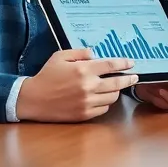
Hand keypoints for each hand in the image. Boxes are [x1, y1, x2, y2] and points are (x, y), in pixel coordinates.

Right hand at [16, 49, 137, 122]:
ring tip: (115, 87)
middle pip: (117, 83)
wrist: (33, 99)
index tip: (131, 63)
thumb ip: (80, 52)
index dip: (123, 64)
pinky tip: (102, 97)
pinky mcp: (84, 114)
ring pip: (112, 97)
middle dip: (128, 79)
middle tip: (134, 77)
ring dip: (116, 91)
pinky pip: (104, 109)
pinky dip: (106, 102)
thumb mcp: (60, 56)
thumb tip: (95, 54)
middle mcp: (88, 86)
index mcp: (83, 70)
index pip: (110, 65)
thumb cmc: (47, 75)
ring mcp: (87, 102)